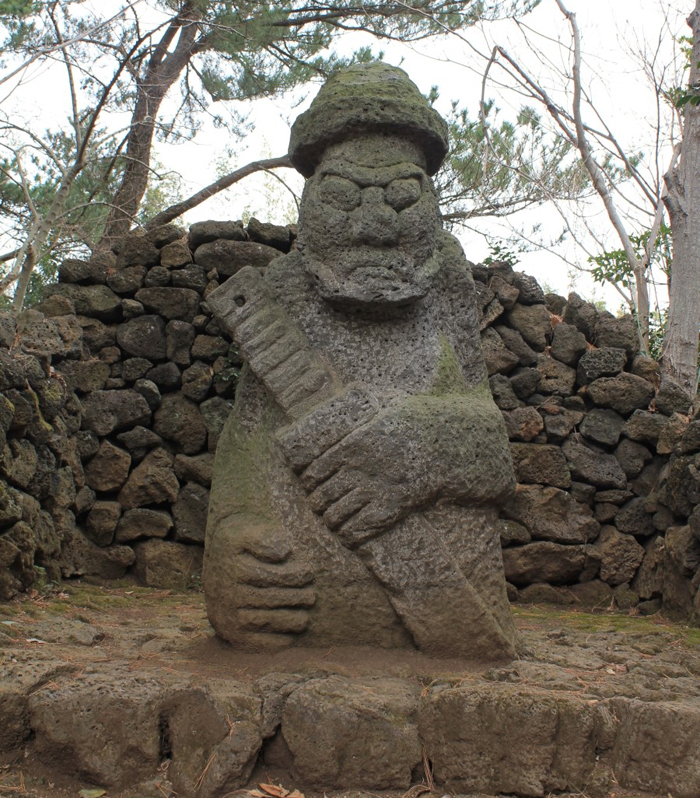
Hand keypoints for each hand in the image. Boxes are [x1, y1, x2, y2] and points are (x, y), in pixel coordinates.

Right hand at [205, 515, 314, 648]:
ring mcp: (228, 615)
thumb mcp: (245, 531)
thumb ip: (263, 538)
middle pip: (269, 600)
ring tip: (304, 619)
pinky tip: (290, 637)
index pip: (271, 576)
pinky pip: (253, 642)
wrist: (217, 561)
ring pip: (263, 621)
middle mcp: (227, 595)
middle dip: (295, 598)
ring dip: (288, 622)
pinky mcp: (230, 632)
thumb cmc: (239, 543)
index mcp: (234, 569)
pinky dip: (273, 642)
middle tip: (312, 597)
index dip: (295, 575)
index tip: (310, 572)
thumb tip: (283, 552)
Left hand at [276, 390, 514, 546]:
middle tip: (319, 506)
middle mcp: (358, 469)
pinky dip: (350, 534)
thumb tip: (353, 392)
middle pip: (323, 495)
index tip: (311, 485)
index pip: (315, 471)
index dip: (309, 482)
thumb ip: (365, 408)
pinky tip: (348, 535)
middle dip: (318, 504)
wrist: (447, 443)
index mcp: (352, 445)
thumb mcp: (386, 406)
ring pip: (338, 514)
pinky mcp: (391, 506)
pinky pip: (361, 526)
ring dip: (332, 521)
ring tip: (331, 522)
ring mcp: (374, 489)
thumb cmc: (417, 421)